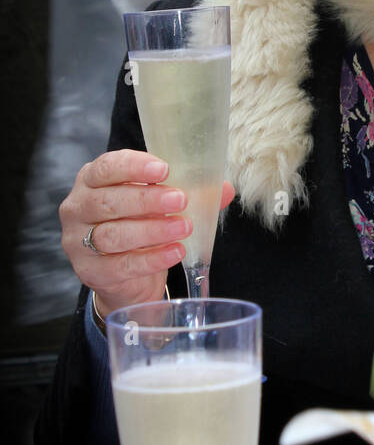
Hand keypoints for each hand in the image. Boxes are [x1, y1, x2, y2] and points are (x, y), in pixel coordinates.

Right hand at [59, 149, 234, 317]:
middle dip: (146, 200)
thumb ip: (189, 193)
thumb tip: (224, 188)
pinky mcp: (90, 272)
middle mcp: (78, 208)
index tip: (163, 170)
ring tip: (183, 227)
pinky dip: (151, 259)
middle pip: (108, 201)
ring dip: (152, 230)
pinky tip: (175, 252)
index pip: (107, 167)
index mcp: (92, 180)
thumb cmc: (140, 227)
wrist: (126, 277)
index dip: (134, 167)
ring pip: (112, 234)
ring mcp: (78, 242)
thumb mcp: (160, 205)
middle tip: (180, 200)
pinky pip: (121, 265)